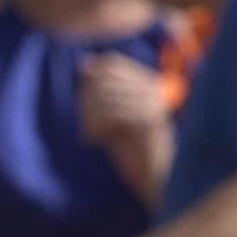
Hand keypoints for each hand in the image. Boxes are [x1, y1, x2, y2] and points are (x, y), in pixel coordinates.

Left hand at [76, 53, 175, 204]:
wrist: (152, 173)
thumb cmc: (129, 145)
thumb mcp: (108, 114)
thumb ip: (98, 90)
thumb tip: (84, 63)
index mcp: (144, 81)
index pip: (111, 62)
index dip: (92, 77)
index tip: (83, 101)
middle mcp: (151, 86)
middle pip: (105, 78)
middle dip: (87, 101)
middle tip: (85, 125)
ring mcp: (153, 101)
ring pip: (107, 96)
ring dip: (91, 117)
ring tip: (90, 135)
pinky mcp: (151, 118)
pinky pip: (115, 113)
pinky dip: (98, 127)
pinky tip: (96, 140)